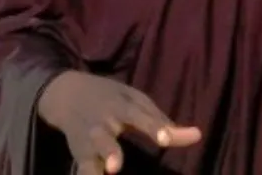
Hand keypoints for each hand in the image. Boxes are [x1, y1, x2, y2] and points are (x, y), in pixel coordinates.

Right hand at [37, 71, 201, 173]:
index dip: (154, 128)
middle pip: (106, 140)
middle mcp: (102, 124)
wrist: (65, 94)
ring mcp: (87, 141)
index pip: (140, 118)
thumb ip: (162, 120)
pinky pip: (81, 169)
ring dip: (97, 167)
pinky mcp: (78, 154)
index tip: (166, 140)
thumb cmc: (110, 98)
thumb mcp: (135, 100)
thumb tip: (196, 136)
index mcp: (120, 107)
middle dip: (111, 152)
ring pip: (89, 156)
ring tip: (108, 172)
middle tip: (116, 167)